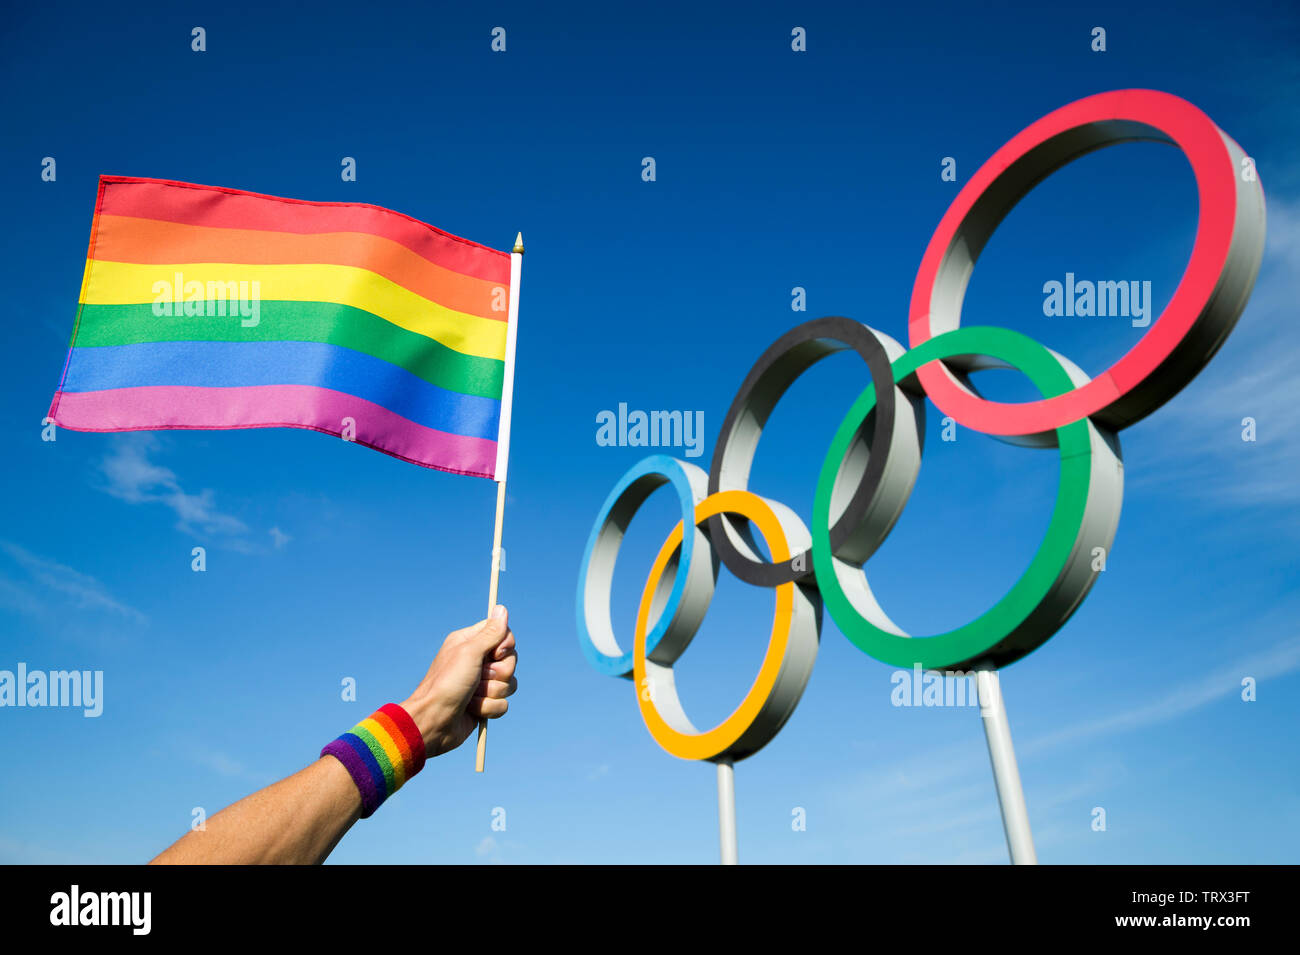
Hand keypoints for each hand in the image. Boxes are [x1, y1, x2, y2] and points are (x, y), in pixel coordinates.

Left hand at [400, 605, 517, 757]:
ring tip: (471, 696)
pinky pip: (503, 704)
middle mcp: (477, 661)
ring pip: (509, 684)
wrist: (433, 721)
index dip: (505, 646)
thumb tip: (502, 608)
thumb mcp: (469, 653)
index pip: (502, 634)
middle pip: (510, 660)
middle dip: (498, 673)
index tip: (494, 653)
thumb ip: (490, 633)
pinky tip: (472, 710)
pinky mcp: (484, 704)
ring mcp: (481, 684)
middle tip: (479, 677)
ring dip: (491, 693)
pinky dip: (488, 708)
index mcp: (470, 643)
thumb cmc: (447, 684)